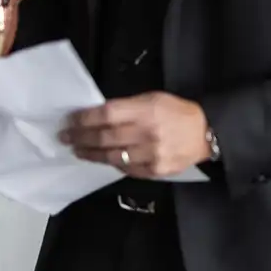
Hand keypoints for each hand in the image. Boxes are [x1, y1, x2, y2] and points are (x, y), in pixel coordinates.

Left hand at [61, 93, 211, 178]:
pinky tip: (104, 159)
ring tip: (78, 151)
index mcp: (146, 110)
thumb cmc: (176, 112)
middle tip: (65, 138)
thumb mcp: (153, 99)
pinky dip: (113, 163)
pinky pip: (127, 169)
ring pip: (112, 156)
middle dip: (81, 137)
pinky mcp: (155, 170)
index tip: (70, 120)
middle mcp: (147, 133)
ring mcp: (151, 154)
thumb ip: (127, 107)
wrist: (205, 133)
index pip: (107, 115)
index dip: (84, 118)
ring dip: (91, 154)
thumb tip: (98, 116)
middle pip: (105, 137)